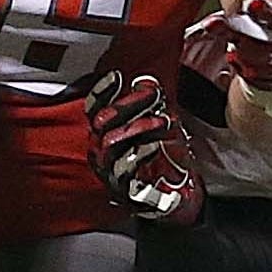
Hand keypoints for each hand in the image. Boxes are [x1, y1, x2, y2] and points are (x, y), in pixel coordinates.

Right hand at [85, 70, 203, 223]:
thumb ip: (149, 109)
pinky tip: (152, 146)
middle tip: (153, 96)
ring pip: (110, 146)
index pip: (95, 109)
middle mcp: (103, 154)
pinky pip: (124, 174)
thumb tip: (148, 83)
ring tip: (160, 119)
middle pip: (102, 124)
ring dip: (137, 128)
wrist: (176, 195)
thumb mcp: (158, 129)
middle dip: (127, 105)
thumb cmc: (162, 159)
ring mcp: (112, 174)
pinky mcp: (126, 192)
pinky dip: (138, 156)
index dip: (103, 92)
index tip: (117, 76)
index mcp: (106, 136)